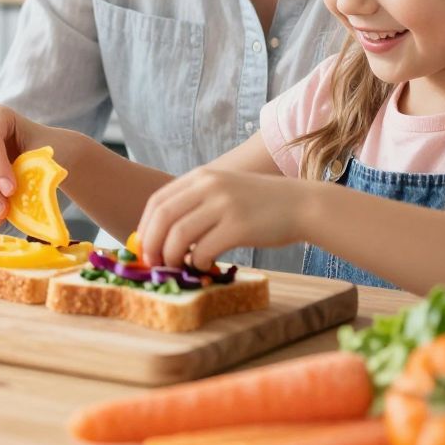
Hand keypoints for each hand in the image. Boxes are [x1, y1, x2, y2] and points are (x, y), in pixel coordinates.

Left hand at [136, 167, 310, 269]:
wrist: (301, 204)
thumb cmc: (259, 204)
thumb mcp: (224, 190)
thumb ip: (196, 202)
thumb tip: (163, 233)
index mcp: (201, 176)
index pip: (158, 200)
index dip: (145, 227)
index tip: (144, 247)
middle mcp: (209, 186)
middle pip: (162, 217)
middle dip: (152, 244)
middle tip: (154, 264)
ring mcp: (224, 205)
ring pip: (179, 235)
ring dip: (172, 257)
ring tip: (177, 267)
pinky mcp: (239, 226)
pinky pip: (204, 249)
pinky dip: (197, 263)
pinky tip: (204, 267)